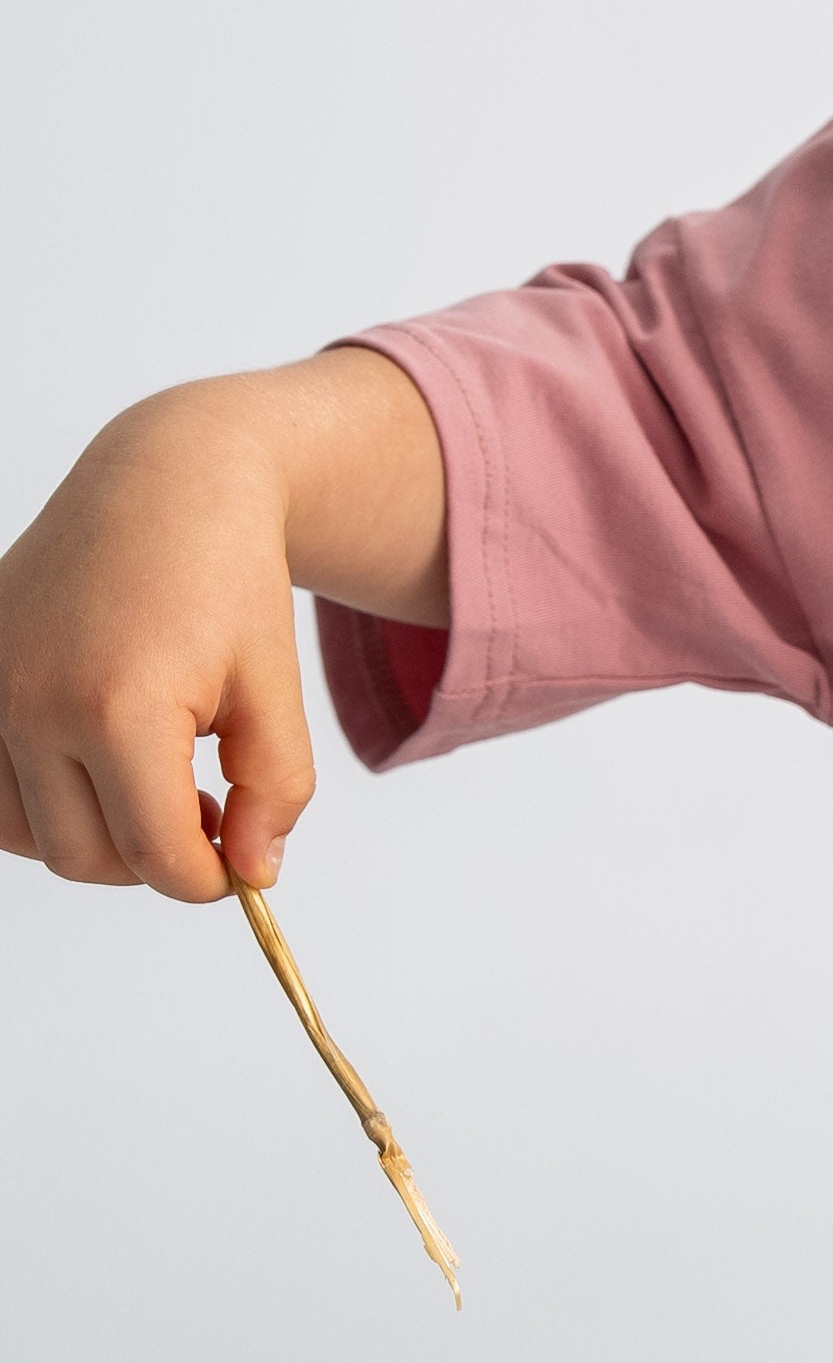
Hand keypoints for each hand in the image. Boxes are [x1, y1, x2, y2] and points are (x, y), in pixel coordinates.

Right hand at [0, 352, 444, 899]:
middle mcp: (29, 703)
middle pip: (86, 859)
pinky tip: (102, 763)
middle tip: (208, 810)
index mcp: (116, 707)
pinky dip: (42, 802)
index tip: (241, 863)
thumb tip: (254, 872)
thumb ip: (276, 789)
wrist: (163, 482)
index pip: (156, 857)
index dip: (210, 880)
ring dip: (94, 835)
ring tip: (158, 780)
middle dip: (154, 858)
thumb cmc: (226, 576)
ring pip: (27, 836)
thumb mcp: (274, 687)